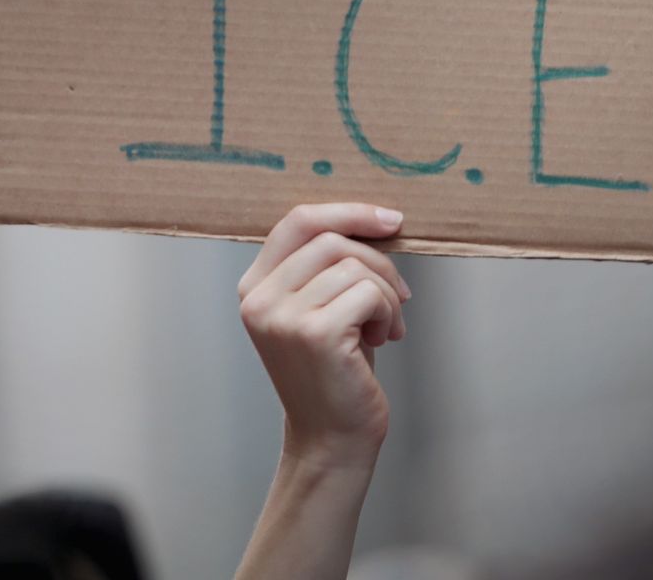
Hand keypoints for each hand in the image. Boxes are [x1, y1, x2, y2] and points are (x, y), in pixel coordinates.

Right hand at [238, 203, 411, 467]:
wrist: (333, 439)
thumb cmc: (336, 371)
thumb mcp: (320, 308)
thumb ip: (326, 265)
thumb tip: (375, 218)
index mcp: (254, 286)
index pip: (298, 221)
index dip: (348, 212)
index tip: (390, 220)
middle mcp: (259, 299)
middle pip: (332, 239)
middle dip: (379, 262)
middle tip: (398, 297)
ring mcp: (283, 317)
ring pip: (355, 267)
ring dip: (386, 295)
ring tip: (385, 328)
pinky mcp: (315, 334)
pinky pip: (369, 294)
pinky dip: (388, 313)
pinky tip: (382, 340)